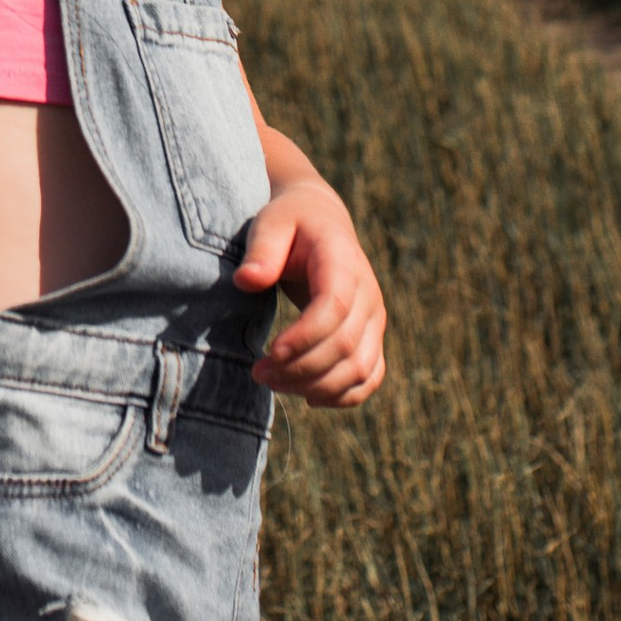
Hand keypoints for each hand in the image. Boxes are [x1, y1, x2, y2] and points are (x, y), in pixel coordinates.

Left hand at [236, 178, 385, 408]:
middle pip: (345, 345)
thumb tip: (247, 281)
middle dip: (301, 368)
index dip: (306, 336)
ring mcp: (374, 319)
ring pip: (359, 368)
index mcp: (343, 261)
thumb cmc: (290, 222)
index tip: (271, 352)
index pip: (335, 307)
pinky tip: (308, 398)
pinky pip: (370, 377)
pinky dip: (344, 396)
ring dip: (317, 386)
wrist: (321, 222)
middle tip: (258, 372)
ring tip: (273, 383)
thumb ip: (261, 250)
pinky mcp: (371, 337)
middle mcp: (368, 293)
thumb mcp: (271, 222)